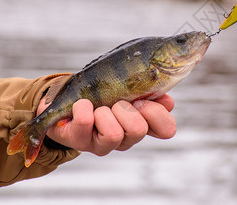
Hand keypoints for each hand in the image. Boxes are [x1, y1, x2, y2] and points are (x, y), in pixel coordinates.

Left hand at [36, 95, 175, 155]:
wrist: (68, 102)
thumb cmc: (103, 95)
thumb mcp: (128, 91)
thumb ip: (149, 94)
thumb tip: (167, 101)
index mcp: (143, 125)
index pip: (166, 129)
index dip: (157, 114)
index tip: (141, 100)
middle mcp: (126, 139)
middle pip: (139, 130)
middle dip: (125, 109)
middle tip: (115, 103)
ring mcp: (103, 145)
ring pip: (114, 134)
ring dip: (105, 112)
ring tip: (98, 108)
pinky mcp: (80, 141)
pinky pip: (86, 122)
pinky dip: (84, 108)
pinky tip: (82, 105)